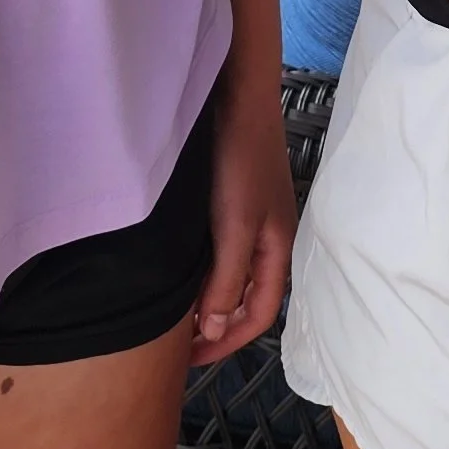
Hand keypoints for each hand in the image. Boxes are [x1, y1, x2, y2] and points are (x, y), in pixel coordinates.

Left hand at [192, 59, 295, 359]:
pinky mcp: (230, 194)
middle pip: (247, 297)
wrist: (235, 89)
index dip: (227, 342)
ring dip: (207, 296)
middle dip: (217, 326)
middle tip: (176, 343)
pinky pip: (218, 247)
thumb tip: (213, 329)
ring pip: (231, 272)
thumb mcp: (234, 224)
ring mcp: (250, 213)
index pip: (260, 314)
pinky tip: (174, 264)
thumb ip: (226, 277)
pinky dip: (200, 267)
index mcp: (276, 247)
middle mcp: (266, 235)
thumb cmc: (239, 158)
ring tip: (172, 311)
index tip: (188, 359)